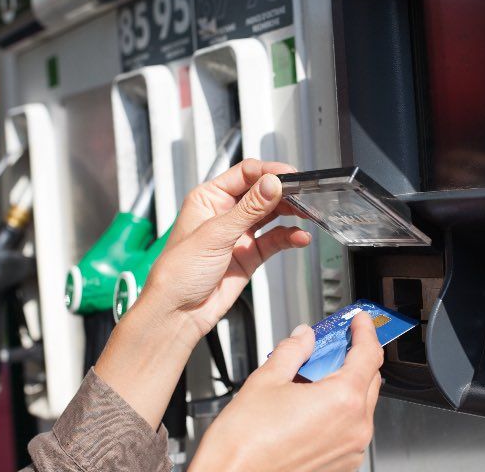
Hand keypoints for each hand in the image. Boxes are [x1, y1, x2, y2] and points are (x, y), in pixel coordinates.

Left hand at [144, 158, 310, 338]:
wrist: (178, 312)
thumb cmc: (178, 273)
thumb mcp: (215, 234)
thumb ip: (248, 209)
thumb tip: (271, 184)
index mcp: (208, 199)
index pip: (244, 174)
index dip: (268, 172)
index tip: (289, 176)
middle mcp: (224, 213)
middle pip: (261, 192)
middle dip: (283, 193)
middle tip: (303, 194)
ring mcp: (239, 234)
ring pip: (271, 215)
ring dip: (289, 213)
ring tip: (306, 213)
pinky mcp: (250, 255)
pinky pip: (275, 240)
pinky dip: (289, 237)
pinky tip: (299, 237)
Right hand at [190, 312, 383, 471]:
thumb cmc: (244, 444)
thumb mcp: (266, 381)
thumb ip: (292, 352)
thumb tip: (303, 337)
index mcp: (342, 401)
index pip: (369, 354)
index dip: (365, 330)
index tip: (360, 321)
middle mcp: (354, 428)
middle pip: (369, 379)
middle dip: (352, 357)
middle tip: (331, 343)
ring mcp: (350, 450)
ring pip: (360, 406)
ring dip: (344, 385)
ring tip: (311, 377)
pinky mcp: (341, 466)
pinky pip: (349, 429)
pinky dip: (337, 412)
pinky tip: (310, 405)